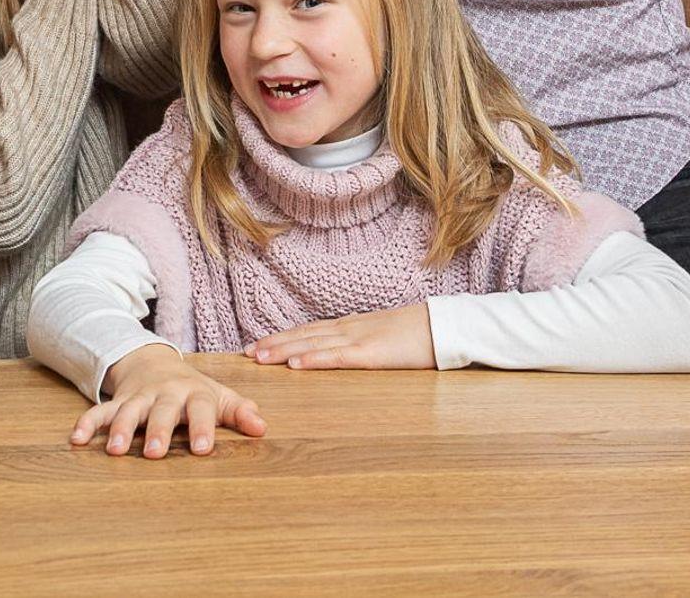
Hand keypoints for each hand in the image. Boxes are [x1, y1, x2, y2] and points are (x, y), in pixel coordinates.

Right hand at [71, 343, 266, 457]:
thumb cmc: (193, 389)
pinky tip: (77, 440)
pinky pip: (99, 411)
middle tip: (156, 453)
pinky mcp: (117, 402)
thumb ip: (239, 411)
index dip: (203, 428)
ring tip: (116, 452)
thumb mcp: (219, 395)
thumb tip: (261, 428)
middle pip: (161, 411)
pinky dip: (87, 424)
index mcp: (193, 393)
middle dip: (158, 431)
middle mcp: (164, 394)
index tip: (203, 450)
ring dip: (122, 430)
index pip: (201, 410)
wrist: (154, 362)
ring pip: (128, 412)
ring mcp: (138, 397)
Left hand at [245, 303, 434, 369]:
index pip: (308, 331)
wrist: (444, 325)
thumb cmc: (418, 335)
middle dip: (273, 344)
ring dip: (282, 351)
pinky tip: (295, 365)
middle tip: (245, 353)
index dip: (281, 338)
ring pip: (312, 344)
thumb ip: (363, 345)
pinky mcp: (371, 354)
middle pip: (303, 335)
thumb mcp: (383, 338)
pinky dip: (312, 359)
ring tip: (258, 357)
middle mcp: (347, 329)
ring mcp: (357, 339)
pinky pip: (336, 357)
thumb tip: (346, 356)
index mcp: (350, 327)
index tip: (257, 345)